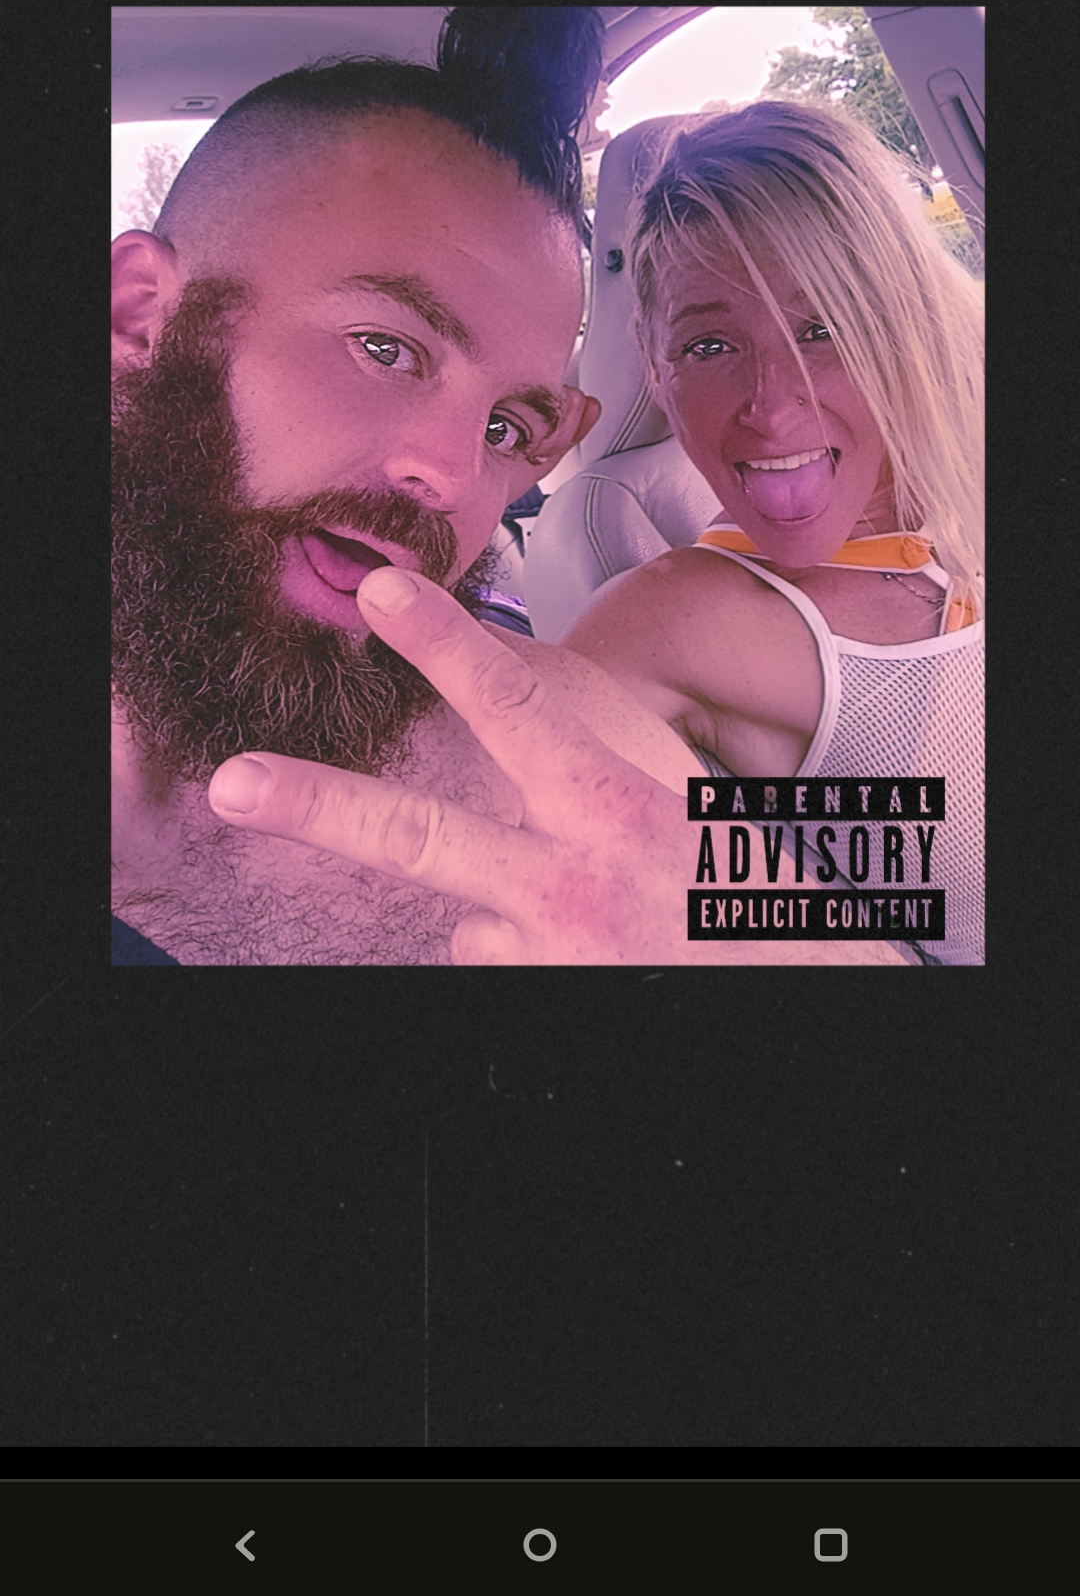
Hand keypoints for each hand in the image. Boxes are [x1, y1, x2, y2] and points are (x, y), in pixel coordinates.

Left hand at [207, 565, 702, 965]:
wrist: (803, 1001)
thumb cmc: (751, 905)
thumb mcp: (693, 812)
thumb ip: (605, 766)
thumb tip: (527, 715)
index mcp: (613, 808)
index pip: (514, 705)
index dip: (443, 643)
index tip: (380, 592)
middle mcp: (567, 882)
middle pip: (417, 838)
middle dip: (315, 808)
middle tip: (234, 783)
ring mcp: (544, 953)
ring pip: (465, 915)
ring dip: (510, 909)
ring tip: (594, 923)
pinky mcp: (539, 1003)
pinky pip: (498, 957)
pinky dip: (531, 953)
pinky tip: (595, 958)